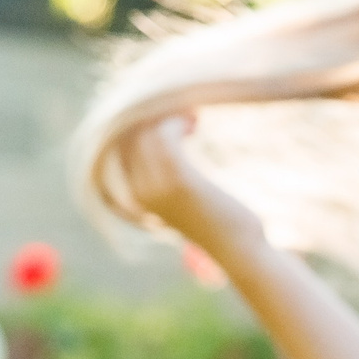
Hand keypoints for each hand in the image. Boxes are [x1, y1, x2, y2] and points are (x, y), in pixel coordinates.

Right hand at [110, 114, 249, 247]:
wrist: (240, 250)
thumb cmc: (218, 221)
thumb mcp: (183, 196)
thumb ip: (163, 174)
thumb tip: (155, 134)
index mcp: (133, 197)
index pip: (118, 145)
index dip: (138, 122)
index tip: (164, 113)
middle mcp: (137, 191)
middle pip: (129, 134)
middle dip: (153, 114)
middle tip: (183, 109)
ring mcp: (156, 186)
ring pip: (146, 131)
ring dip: (169, 115)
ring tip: (193, 116)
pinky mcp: (179, 180)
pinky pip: (165, 135)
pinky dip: (177, 121)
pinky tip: (194, 122)